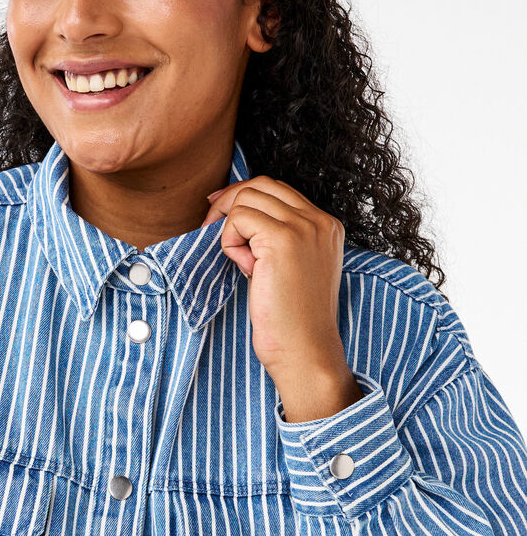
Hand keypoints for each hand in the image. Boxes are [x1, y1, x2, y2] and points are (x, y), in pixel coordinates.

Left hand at [201, 175, 348, 381]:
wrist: (304, 350)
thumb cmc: (291, 318)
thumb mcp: (290, 267)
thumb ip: (275, 236)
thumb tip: (234, 208)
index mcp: (326, 226)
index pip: (278, 190)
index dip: (243, 196)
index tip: (218, 211)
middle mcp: (319, 221)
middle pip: (261, 184)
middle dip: (228, 201)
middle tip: (209, 226)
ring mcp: (304, 228)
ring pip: (247, 199)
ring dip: (230, 228)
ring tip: (241, 262)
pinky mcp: (282, 239)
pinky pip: (239, 218)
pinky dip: (229, 241)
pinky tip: (244, 269)